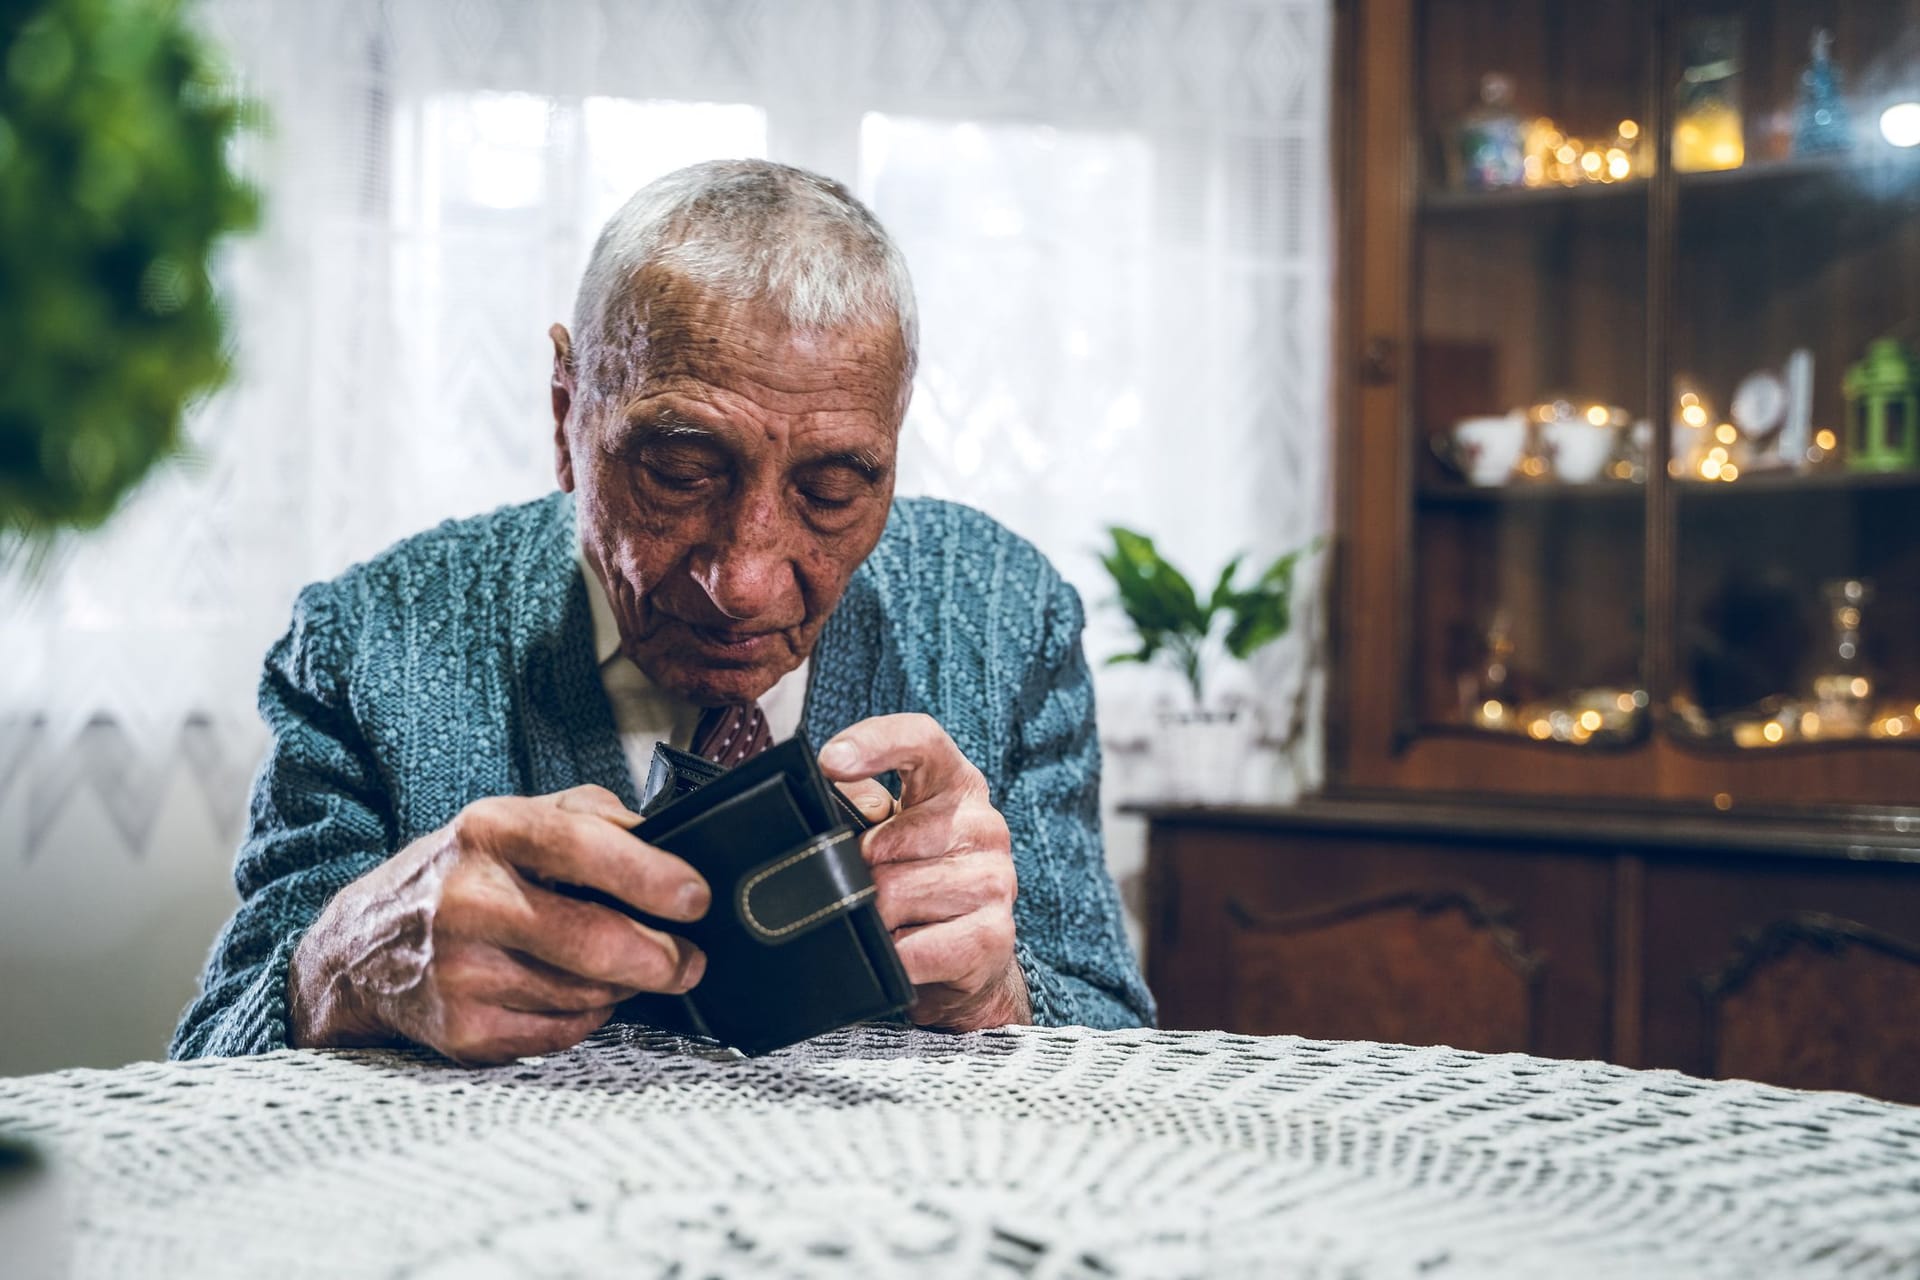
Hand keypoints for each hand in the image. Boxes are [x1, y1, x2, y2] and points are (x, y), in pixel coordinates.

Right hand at [289, 785, 709, 1064]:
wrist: (361, 947)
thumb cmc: (460, 875)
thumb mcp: (516, 819)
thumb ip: (593, 816)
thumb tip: (669, 840)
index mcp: (491, 830)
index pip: (582, 848)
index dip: (650, 876)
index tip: (697, 899)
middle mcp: (469, 900)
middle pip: (591, 940)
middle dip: (660, 957)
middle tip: (691, 961)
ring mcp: (462, 971)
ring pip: (585, 993)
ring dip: (622, 986)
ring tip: (623, 968)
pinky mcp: (463, 1031)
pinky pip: (561, 1033)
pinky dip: (586, 1017)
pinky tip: (576, 995)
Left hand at [819, 714, 1030, 1030]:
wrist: (964, 960)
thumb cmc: (912, 884)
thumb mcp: (882, 836)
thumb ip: (857, 808)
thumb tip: (840, 814)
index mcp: (955, 783)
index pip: (922, 741)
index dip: (875, 744)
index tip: (830, 761)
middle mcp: (984, 824)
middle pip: (884, 842)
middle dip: (857, 873)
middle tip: (862, 891)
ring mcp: (997, 879)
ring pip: (893, 896)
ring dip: (874, 920)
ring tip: (886, 924)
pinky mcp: (995, 935)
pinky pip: (915, 948)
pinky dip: (894, 958)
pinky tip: (899, 953)